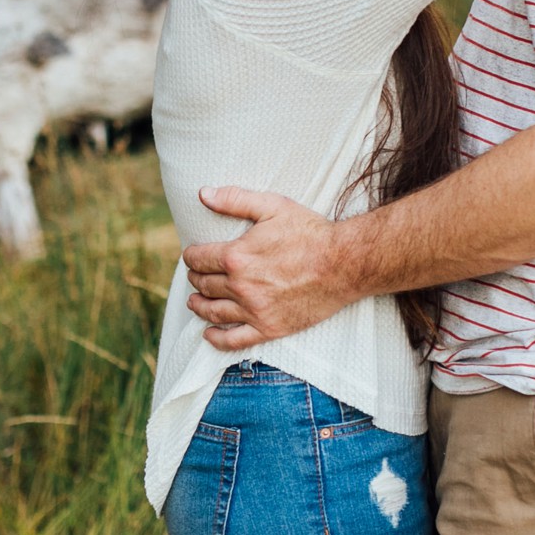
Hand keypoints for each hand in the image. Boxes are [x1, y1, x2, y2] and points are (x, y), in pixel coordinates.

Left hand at [181, 187, 351, 351]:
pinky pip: (234, 340)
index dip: (191, 256)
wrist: (343, 264)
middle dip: (195, 278)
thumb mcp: (273, 206)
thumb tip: (203, 194)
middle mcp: (240, 286)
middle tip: (196, 275)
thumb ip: (235, 199)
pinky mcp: (269, 328)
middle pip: (203, 285)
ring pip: (213, 312)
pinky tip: (209, 334)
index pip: (198, 259)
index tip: (193, 256)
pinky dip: (217, 339)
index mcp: (237, 256)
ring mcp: (254, 310)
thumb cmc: (310, 232)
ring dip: (199, 306)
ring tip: (195, 302)